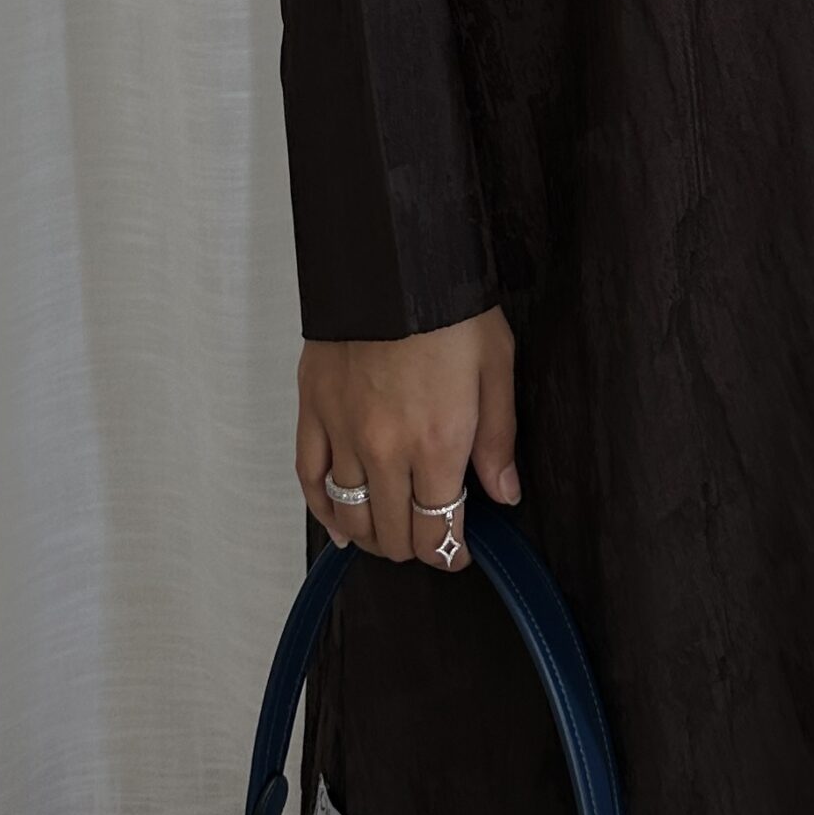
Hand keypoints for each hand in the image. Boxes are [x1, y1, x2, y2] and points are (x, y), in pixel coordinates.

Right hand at [295, 303, 520, 569]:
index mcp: (438, 444)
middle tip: (429, 539)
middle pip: (393, 534)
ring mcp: (342, 434)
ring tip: (390, 535)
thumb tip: (503, 495)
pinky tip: (339, 524)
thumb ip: (498, 440)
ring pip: (350, 516)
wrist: (392, 261)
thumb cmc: (451, 309)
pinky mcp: (312, 411)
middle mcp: (386, 451)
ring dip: (371, 537)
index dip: (450, 553)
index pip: (437, 531)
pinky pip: (310, 479)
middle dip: (415, 549)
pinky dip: (323, 510)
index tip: (459, 551)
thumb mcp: (497, 368)